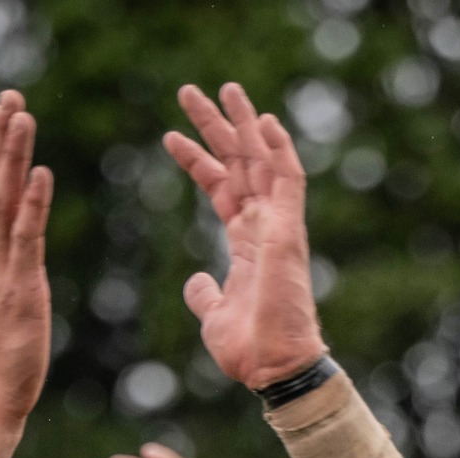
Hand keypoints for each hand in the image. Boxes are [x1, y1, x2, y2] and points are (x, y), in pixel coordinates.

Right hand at [0, 90, 52, 421]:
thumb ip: (13, 283)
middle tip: (8, 95)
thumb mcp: (10, 310)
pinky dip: (33, 202)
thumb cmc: (6, 363)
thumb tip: (20, 273)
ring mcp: (2, 269)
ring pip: (3, 200)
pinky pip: (26, 237)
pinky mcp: (20, 287)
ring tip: (20, 113)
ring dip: (12, 155)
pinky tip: (41, 172)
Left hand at [165, 83, 325, 389]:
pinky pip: (289, 181)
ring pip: (263, 162)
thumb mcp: (213, 315)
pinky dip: (279, 150)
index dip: (197, 159)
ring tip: (224, 88)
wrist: (273, 367)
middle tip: (189, 91)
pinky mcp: (289, 232)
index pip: (221, 189)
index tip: (170, 135)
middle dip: (215, 127)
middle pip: (239, 164)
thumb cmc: (248, 349)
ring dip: (243, 124)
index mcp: (247, 245)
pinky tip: (263, 120)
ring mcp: (279, 227)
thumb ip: (204, 293)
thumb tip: (196, 281)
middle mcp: (264, 229)